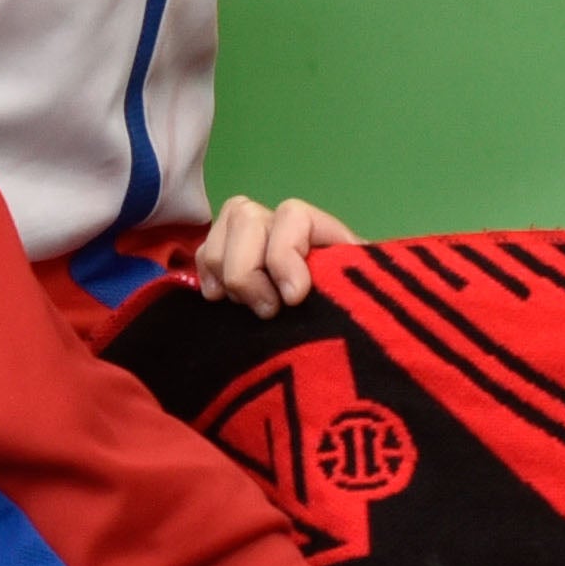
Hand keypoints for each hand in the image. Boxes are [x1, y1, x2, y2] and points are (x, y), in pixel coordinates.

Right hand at [195, 196, 356, 315]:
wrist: (340, 350)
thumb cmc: (357, 323)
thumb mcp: (362, 304)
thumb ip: (351, 288)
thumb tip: (324, 290)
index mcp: (321, 233)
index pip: (293, 215)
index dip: (285, 252)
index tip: (294, 297)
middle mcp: (281, 229)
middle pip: (244, 216)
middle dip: (247, 269)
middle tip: (267, 311)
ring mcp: (251, 244)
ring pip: (218, 235)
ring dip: (228, 277)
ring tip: (250, 309)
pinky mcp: (226, 265)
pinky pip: (202, 255)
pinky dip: (208, 278)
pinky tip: (223, 300)